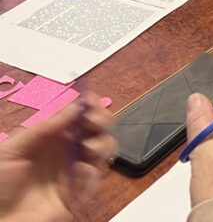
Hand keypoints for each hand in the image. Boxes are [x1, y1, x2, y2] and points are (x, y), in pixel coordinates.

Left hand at [0, 93, 116, 221]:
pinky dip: (93, 172)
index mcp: (51, 137)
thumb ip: (42, 128)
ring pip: (105, 151)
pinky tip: (81, 171)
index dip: (88, 104)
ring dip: (103, 144)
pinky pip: (96, 179)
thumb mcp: (12, 150)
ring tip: (89, 148)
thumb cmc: (0, 185)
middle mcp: (67, 151)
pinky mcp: (80, 193)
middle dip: (103, 119)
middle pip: (98, 128)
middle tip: (93, 121)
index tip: (90, 99)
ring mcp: (75, 171)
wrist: (0, 221)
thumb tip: (73, 107)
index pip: (77, 114)